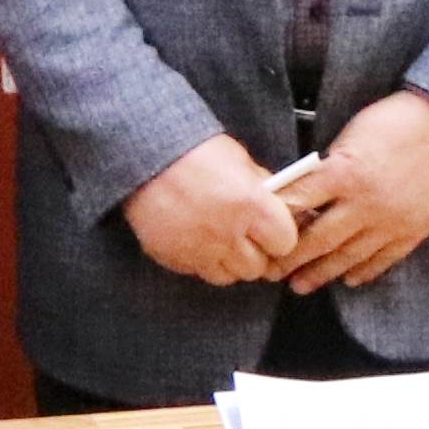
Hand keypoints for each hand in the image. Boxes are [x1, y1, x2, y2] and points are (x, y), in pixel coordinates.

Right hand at [126, 136, 302, 287]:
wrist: (144, 156)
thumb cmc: (194, 152)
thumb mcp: (239, 160)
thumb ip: (262, 187)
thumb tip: (281, 205)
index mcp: (251, 206)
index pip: (284, 244)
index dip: (280, 237)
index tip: (273, 230)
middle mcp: (228, 234)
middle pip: (258, 268)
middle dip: (256, 254)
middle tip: (248, 238)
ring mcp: (200, 251)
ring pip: (229, 277)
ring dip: (230, 262)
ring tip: (222, 240)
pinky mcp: (174, 259)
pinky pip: (199, 273)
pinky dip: (203, 262)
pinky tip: (198, 241)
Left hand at [281, 92, 428, 292]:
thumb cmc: (402, 119)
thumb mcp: (355, 132)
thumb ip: (332, 165)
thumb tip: (310, 191)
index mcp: (345, 173)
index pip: (298, 204)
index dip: (276, 221)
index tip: (260, 233)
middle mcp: (365, 203)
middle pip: (319, 239)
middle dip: (291, 258)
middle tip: (271, 272)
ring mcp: (391, 221)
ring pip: (348, 256)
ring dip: (321, 273)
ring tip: (300, 285)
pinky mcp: (414, 230)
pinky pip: (384, 259)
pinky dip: (364, 271)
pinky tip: (348, 279)